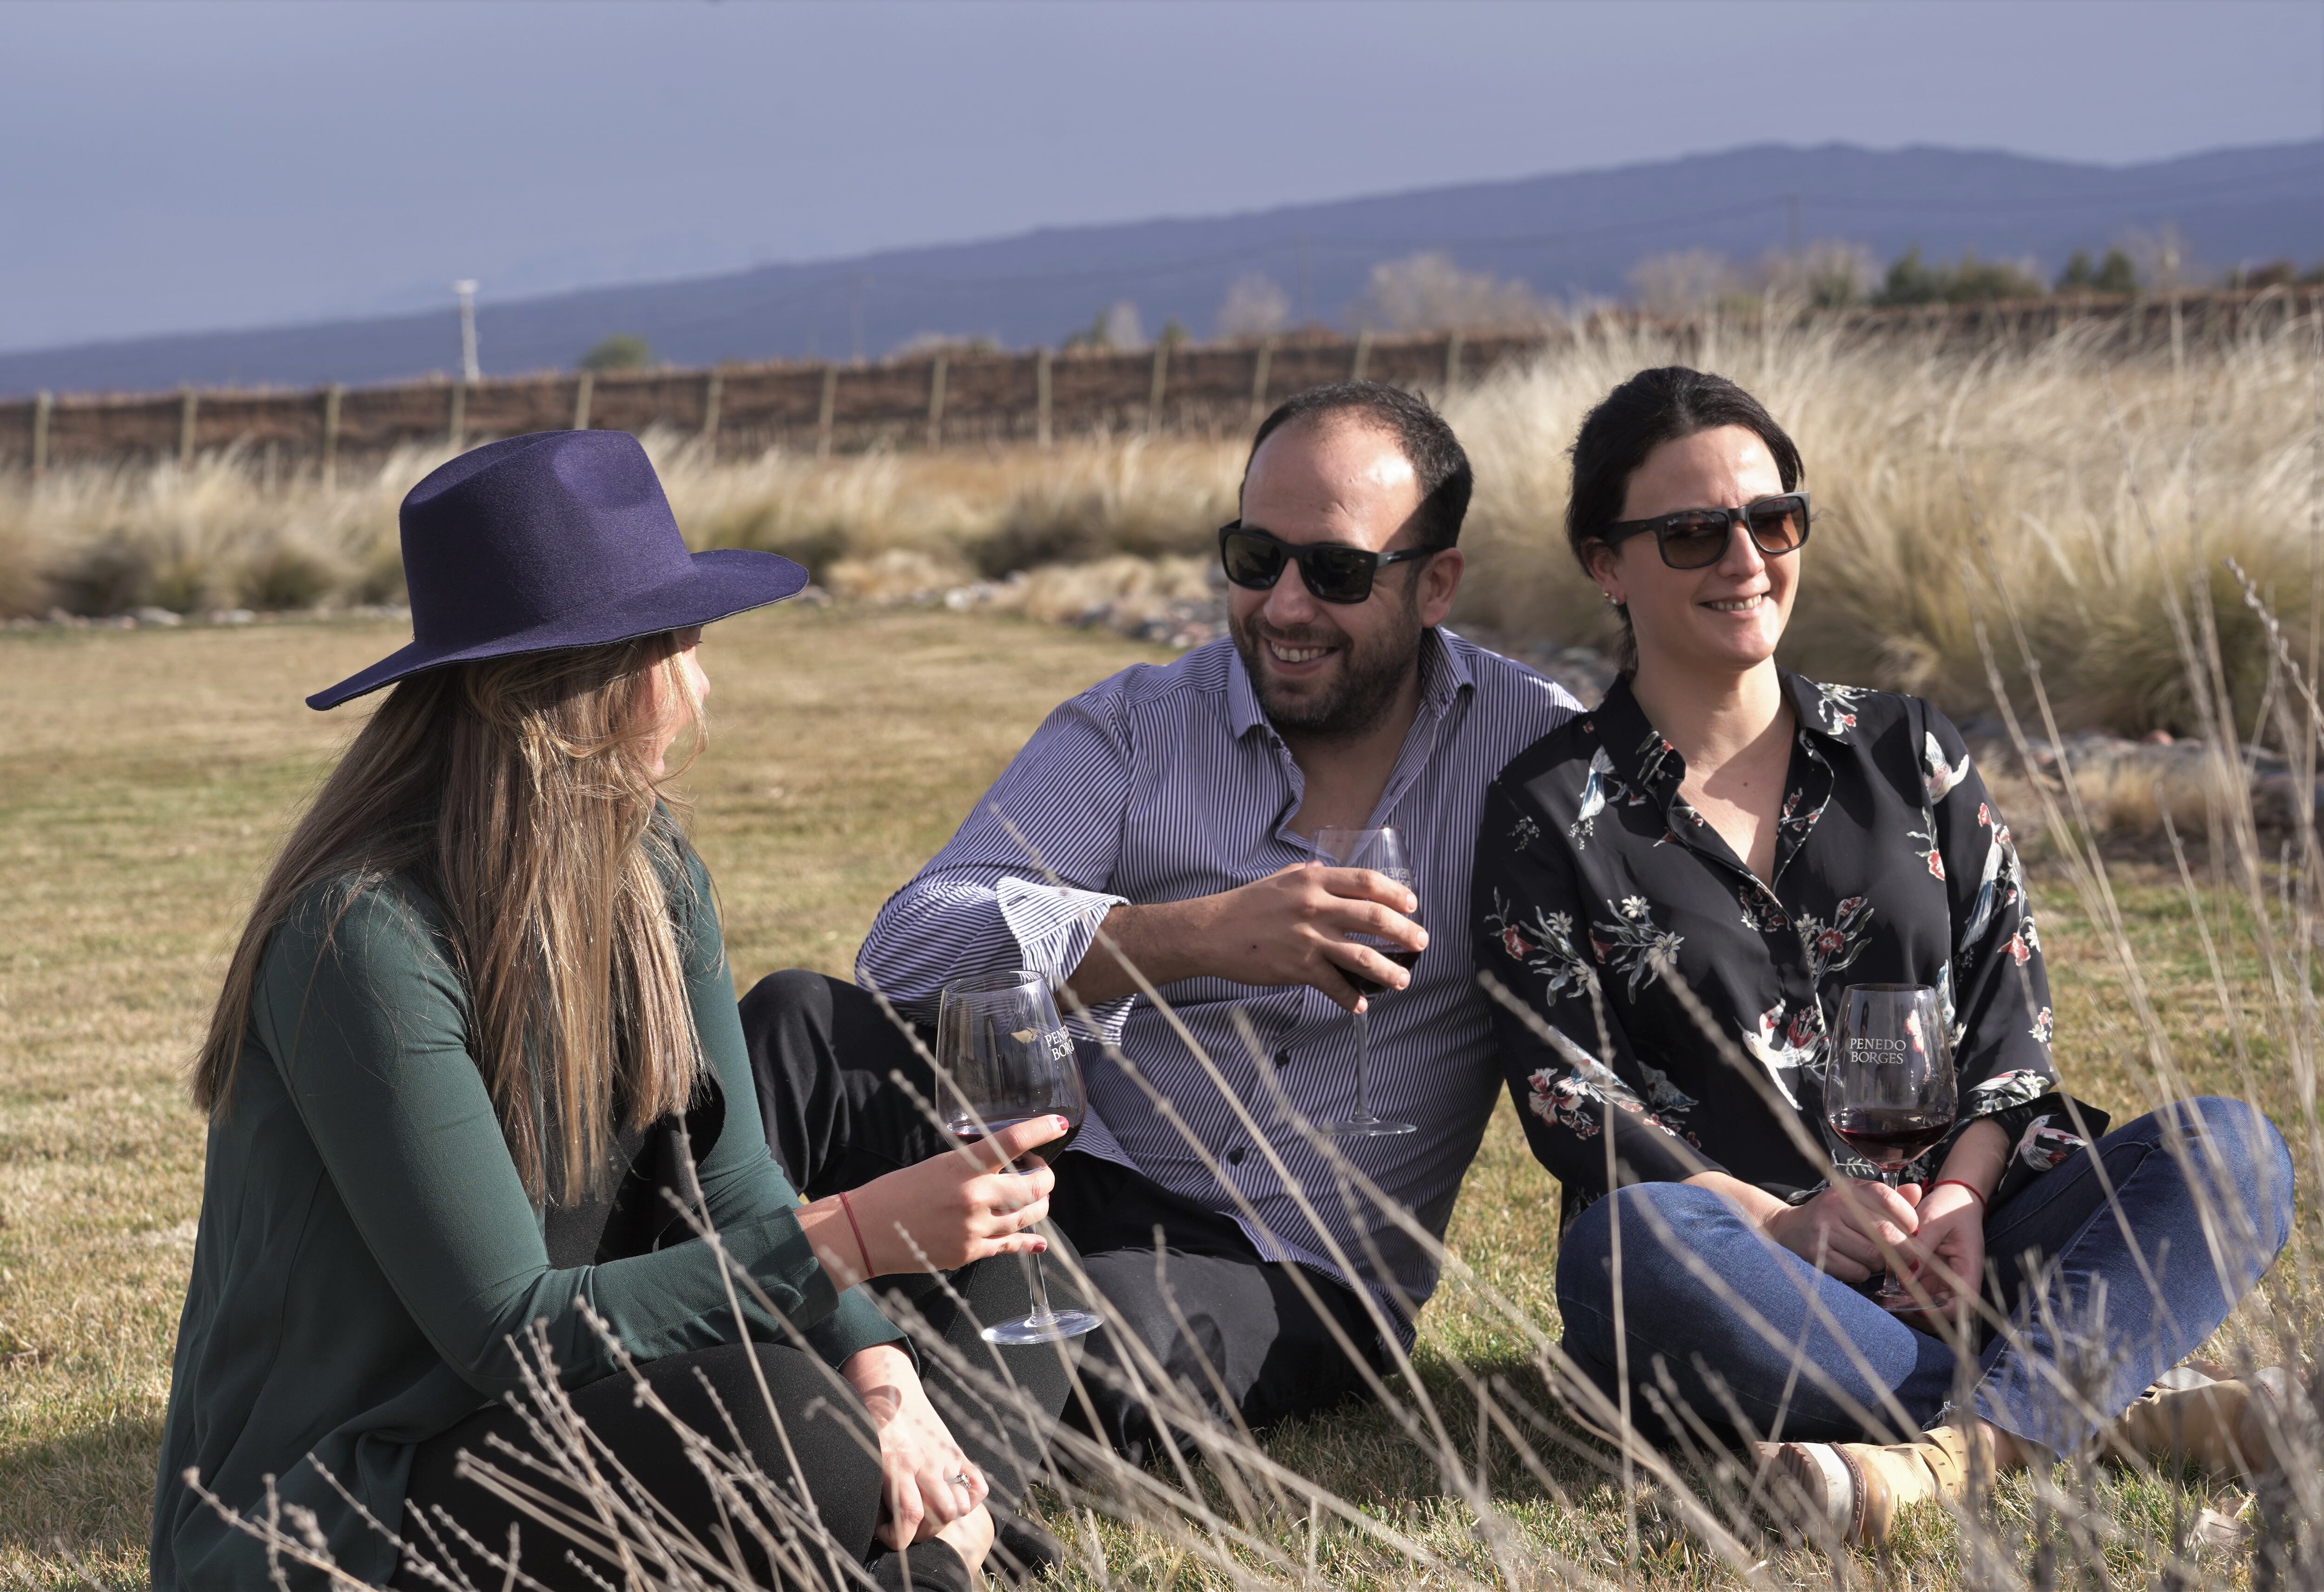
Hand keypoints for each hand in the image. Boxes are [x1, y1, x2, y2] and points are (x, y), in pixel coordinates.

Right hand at [820, 1115, 1064, 1279]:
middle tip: (1035, 1170)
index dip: (1041, 1130)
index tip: (1059, 1123)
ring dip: (1039, 1204)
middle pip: (1033, 1186)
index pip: (1012, 1141)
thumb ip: (972, 1166)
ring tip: (1030, 1196)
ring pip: (1029, 1217)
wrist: (866, 1230)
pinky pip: (1011, 1246)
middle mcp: (974, 1197)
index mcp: (963, 1166)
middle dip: (1045, 1177)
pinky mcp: (970, 1253)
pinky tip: (1038, 1241)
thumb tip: (1005, 1164)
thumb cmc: (897, 1191)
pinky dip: (1029, 1242)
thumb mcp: (937, 1165)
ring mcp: (975, 1229)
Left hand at [842, 1345, 987, 1549]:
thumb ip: (872, 1486)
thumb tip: (877, 1521)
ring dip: (946, 1517)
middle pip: (940, 1516)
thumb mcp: (863, 1452)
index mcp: (897, 1464)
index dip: (898, 1538)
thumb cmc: (871, 1422)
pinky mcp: (957, 1453)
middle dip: (923, 1532)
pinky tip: (951, 1497)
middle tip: (906, 1524)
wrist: (889, 1387)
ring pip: (960, 1506)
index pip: (910, 1515)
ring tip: (927, 1512)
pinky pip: (979, 1486)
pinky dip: (971, 1499)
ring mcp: (946, 1458)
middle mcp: (925, 1463)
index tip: (885, 1533)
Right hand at [1069, 863, 1423, 1012]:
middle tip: (1421, 942)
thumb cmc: (1245, 905)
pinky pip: (1334, 985)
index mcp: (1313, 881)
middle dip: (1404, 931)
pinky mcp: (1298, 968)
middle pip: (1373, 917)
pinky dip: (1351, 998)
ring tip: (1404, 979)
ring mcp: (1308, 938)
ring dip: (1388, 969)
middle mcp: (1315, 906)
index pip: (1366, 882)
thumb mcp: (1280, 878)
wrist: (1211, 931)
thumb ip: (1308, 875)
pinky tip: (1361, 1005)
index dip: (1395, 892)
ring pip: (1361, 955)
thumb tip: (1328, 871)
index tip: (1412, 904)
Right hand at [1761, 1179, 1923, 1282]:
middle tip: (1907, 1256)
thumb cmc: (1835, 1214)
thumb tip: (1916, 1192)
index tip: (1911, 1230)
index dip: (1909, 1219)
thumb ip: (1890, 1198)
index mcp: (1849, 1188)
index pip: (1888, 1199)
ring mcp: (1824, 1230)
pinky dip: (1863, 1273)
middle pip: (1885, 1232)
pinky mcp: (1817, 1254)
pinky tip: (1856, 1265)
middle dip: (1904, 1249)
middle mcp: (1835, 1205)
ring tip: (1876, 1258)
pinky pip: (1856, 1271)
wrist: (1790, 1229)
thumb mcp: (1858, 1198)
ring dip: (1882, 1263)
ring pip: (1873, 1255)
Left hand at [1897, 1181, 1985, 1311]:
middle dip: (1920, 1309)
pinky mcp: (1932, 1272)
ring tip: (1886, 1297)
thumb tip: (1906, 1277)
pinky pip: (1919, 1287)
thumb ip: (1920, 1248)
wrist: (1954, 1194)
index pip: (1964, 1304)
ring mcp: (1945, 1276)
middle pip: (1944, 1308)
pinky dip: (1906, 1288)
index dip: (1942, 1312)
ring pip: (1928, 1300)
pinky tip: (1889, 1284)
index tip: (1916, 1306)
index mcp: (1969, 1268)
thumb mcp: (1933, 1221)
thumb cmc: (1949, 1205)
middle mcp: (1959, 1277)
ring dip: (1909, 1301)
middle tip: (1892, 1304)